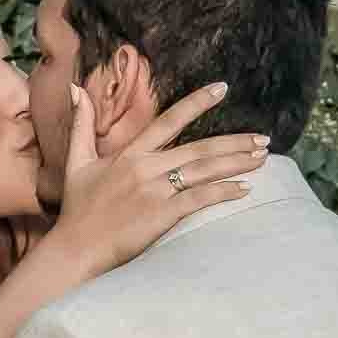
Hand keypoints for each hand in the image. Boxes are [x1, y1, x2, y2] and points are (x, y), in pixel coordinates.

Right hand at [43, 83, 267, 277]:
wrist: (75, 248)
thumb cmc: (77, 209)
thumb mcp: (76, 161)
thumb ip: (80, 124)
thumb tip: (75, 88)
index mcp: (129, 153)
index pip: (169, 120)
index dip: (197, 102)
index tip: (222, 89)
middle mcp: (146, 167)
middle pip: (199, 147)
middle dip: (234, 141)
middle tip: (262, 138)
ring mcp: (155, 191)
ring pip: (204, 170)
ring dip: (236, 163)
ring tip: (262, 158)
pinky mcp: (161, 215)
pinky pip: (199, 199)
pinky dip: (223, 192)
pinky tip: (244, 189)